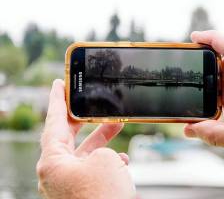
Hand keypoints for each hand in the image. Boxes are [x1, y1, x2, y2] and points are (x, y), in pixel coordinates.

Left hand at [36, 79, 135, 198]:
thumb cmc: (103, 196)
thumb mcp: (105, 159)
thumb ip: (101, 149)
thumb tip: (104, 156)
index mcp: (53, 162)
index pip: (53, 122)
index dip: (56, 100)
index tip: (58, 85)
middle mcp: (57, 172)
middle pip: (68, 136)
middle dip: (83, 119)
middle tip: (87, 102)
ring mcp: (70, 182)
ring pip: (85, 152)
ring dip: (102, 140)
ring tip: (117, 125)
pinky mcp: (84, 190)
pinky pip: (94, 168)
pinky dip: (108, 160)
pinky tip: (122, 159)